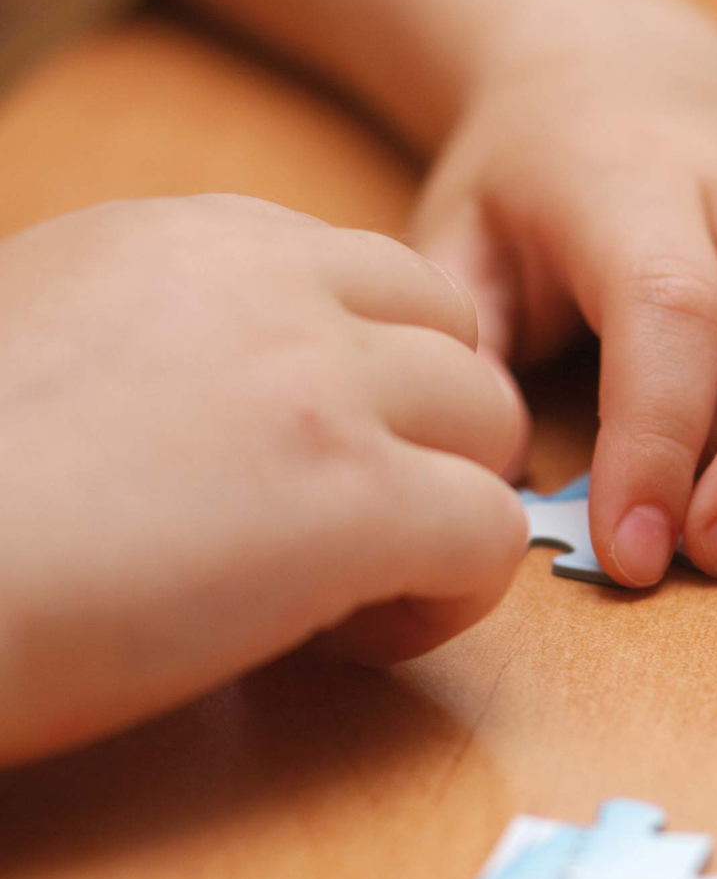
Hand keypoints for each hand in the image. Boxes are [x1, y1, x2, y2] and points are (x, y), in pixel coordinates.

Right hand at [0, 196, 525, 762]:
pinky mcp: (353, 500)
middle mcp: (273, 283)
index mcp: (195, 238)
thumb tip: (254, 410)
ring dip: (445, 514)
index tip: (306, 463)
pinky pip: (495, 535)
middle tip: (349, 529)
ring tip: (343, 591)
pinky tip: (343, 640)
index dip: (378, 384)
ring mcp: (322, 385)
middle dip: (431, 439)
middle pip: (459, 345)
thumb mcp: (59, 342)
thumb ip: (180, 341)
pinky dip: (447, 599)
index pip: (379, 284)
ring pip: (495, 427)